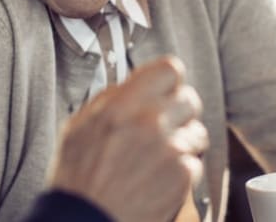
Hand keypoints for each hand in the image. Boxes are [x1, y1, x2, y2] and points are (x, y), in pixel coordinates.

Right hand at [48, 57, 207, 221]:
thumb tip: (133, 85)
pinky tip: (158, 180)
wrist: (86, 221)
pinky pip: (195, 163)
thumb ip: (112, 100)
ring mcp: (170, 149)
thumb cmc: (78, 180)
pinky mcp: (183, 176)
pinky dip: (181, 173)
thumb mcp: (79, 126)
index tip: (165, 91)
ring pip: (196, 133)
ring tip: (157, 161)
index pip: (170, 69)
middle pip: (190, 99)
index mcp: (123, 105)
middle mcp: (150, 122)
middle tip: (164, 128)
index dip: (169, 82)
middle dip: (179, 113)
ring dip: (182, 144)